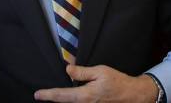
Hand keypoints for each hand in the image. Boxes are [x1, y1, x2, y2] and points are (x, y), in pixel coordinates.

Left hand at [34, 64, 157, 101]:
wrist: (133, 95)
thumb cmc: (117, 81)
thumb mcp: (100, 71)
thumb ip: (82, 72)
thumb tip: (68, 70)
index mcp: (85, 95)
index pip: (62, 96)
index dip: (49, 95)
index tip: (38, 94)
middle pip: (65, 102)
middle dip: (53, 98)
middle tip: (41, 95)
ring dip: (62, 99)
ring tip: (51, 95)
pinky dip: (71, 100)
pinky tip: (67, 96)